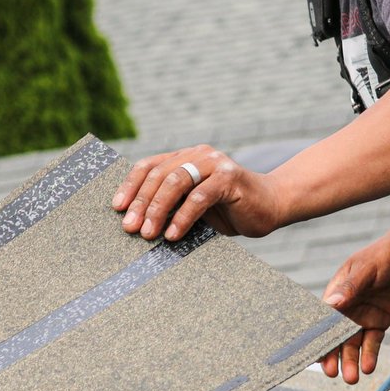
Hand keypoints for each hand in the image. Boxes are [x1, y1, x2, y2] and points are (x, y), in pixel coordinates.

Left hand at [111, 145, 282, 241]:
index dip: (131, 186)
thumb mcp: (194, 206)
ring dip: (158, 209)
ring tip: (148, 233)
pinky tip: (173, 235)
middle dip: (141, 202)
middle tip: (130, 227)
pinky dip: (183, 217)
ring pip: (176, 181)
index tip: (117, 208)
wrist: (271, 206)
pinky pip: (200, 197)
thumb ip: (172, 205)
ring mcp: (215, 164)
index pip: (149, 166)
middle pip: (159, 174)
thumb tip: (135, 221)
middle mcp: (199, 155)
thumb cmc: (229, 210)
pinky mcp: (230, 178)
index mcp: (186, 157)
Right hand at [319, 231, 389, 384]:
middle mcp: (347, 309)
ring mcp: (362, 316)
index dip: (315, 337)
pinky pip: (373, 342)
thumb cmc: (385, 255)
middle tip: (331, 373)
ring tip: (351, 379)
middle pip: (335, 336)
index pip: (322, 319)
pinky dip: (370, 355)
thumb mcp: (368, 269)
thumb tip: (331, 304)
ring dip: (351, 361)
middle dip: (332, 355)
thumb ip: (351, 287)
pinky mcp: (380, 322)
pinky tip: (369, 368)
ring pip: (353, 344)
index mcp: (337, 294)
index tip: (311, 355)